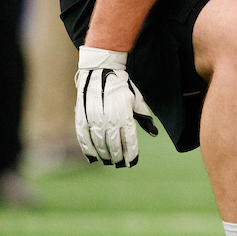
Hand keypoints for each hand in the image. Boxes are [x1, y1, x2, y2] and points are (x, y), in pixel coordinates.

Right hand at [75, 46, 157, 166]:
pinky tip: (92, 158)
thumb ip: (144, 118)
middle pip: (113, 146)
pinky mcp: (81, 118)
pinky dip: (87, 150)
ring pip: (99, 144)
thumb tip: (154, 133)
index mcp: (125, 115)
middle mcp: (109, 119)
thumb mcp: (137, 100)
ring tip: (108, 162)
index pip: (129, 141)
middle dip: (118, 157)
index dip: (131, 154)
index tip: (132, 162)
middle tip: (120, 164)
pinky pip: (83, 138)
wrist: (101, 70)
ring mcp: (94, 119)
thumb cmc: (122, 87)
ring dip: (104, 156)